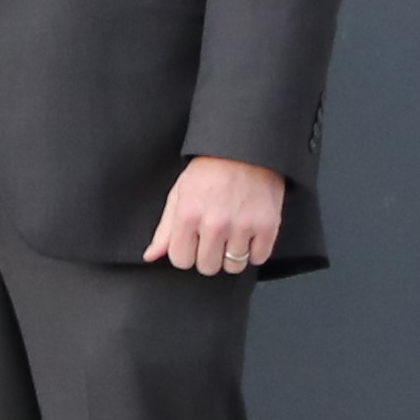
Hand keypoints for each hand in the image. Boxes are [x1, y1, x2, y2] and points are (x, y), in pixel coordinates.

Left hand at [146, 153, 288, 277]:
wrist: (244, 152)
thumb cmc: (209, 171)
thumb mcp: (179, 195)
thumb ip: (165, 229)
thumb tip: (151, 256)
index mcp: (188, 215)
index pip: (180, 260)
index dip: (185, 254)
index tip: (191, 244)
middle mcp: (215, 224)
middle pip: (208, 267)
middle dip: (208, 256)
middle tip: (212, 239)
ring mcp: (243, 226)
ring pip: (234, 266)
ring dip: (232, 256)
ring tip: (231, 236)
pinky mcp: (268, 227)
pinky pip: (259, 258)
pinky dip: (255, 251)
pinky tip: (248, 236)